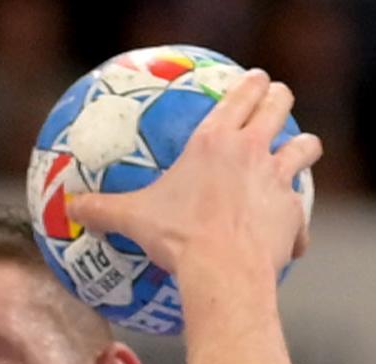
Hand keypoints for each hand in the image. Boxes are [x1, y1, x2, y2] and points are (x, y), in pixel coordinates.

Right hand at [66, 69, 319, 279]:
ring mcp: (278, 180)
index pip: (243, 93)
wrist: (223, 270)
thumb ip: (103, 210)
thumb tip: (69, 208)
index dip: (252, 82)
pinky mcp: (293, 214)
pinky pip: (300, 216)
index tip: (256, 80)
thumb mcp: (134, 220)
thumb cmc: (177, 238)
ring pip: (306, 147)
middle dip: (281, 99)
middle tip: (276, 102)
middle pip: (280, 105)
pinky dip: (295, 227)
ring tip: (300, 153)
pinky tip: (290, 241)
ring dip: (304, 148)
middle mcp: (253, 150)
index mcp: (216, 140)